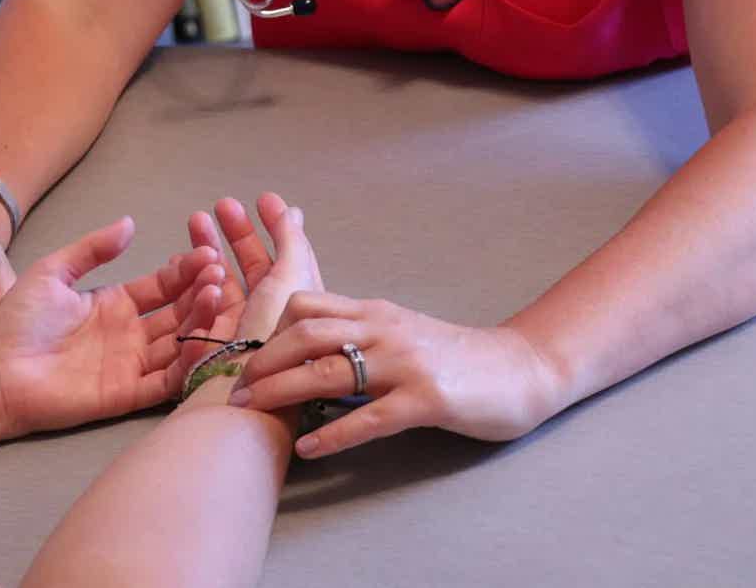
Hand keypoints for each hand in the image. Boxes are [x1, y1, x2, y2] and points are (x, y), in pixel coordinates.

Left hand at [0, 217, 224, 436]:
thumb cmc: (16, 322)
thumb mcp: (54, 273)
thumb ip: (91, 249)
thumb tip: (129, 222)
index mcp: (116, 304)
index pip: (163, 285)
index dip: (186, 270)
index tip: (207, 252)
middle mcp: (130, 334)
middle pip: (179, 313)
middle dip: (202, 292)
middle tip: (219, 273)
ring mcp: (131, 365)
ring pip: (180, 343)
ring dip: (202, 321)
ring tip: (214, 296)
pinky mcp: (126, 394)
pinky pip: (166, 381)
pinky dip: (189, 364)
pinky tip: (203, 340)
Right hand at [185, 193, 324, 342]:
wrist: (245, 396)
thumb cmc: (273, 337)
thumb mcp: (290, 279)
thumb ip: (290, 242)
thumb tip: (293, 211)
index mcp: (294, 302)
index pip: (283, 256)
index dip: (272, 225)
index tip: (259, 198)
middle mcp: (267, 317)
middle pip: (250, 268)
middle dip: (233, 234)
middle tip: (217, 206)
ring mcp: (237, 332)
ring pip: (220, 284)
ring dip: (207, 251)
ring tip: (196, 223)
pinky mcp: (209, 347)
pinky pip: (198, 311)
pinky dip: (193, 285)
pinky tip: (183, 266)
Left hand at [230, 293, 558, 457]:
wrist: (520, 369)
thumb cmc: (454, 356)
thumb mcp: (399, 332)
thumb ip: (357, 334)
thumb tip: (303, 352)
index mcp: (374, 312)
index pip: (306, 306)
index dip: (268, 329)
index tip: (243, 355)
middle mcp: (384, 330)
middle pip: (306, 334)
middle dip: (263, 359)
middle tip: (235, 387)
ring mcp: (405, 364)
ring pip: (329, 370)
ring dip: (282, 390)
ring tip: (253, 409)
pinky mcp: (427, 400)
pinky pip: (370, 418)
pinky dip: (333, 434)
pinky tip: (308, 448)